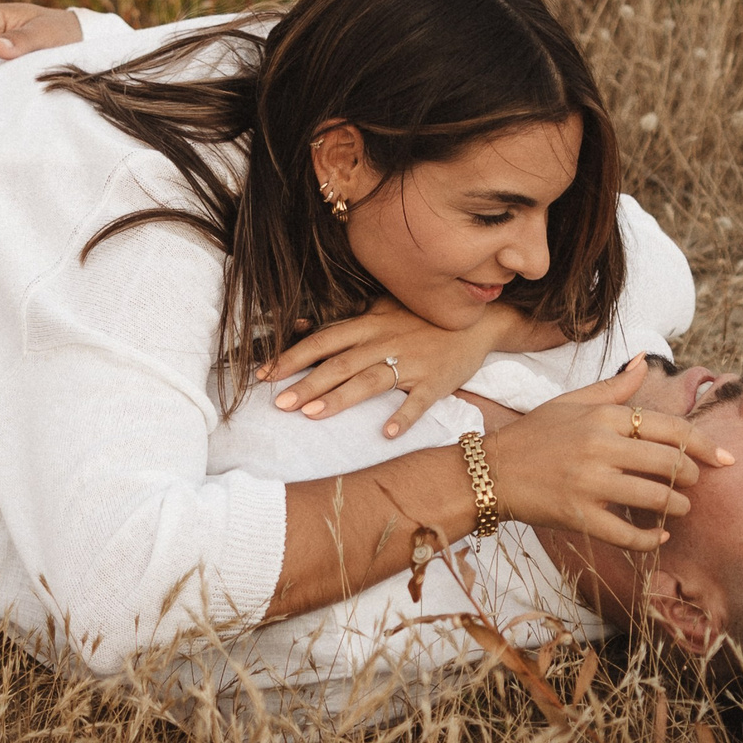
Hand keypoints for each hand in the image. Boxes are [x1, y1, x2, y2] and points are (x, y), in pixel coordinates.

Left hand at [259, 299, 512, 438]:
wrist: (479, 320)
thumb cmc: (424, 318)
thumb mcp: (386, 309)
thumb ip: (351, 322)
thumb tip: (306, 327)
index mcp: (370, 324)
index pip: (323, 341)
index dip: (292, 357)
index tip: (263, 375)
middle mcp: (385, 341)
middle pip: (339, 364)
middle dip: (306, 384)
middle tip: (279, 404)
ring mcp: (411, 361)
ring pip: (370, 381)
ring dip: (340, 398)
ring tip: (312, 415)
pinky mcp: (436, 381)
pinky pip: (418, 400)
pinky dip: (404, 416)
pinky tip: (387, 433)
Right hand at [479, 360, 732, 552]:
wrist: (491, 472)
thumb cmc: (533, 435)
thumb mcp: (571, 402)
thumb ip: (613, 388)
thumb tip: (643, 360)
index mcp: (603, 418)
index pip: (669, 428)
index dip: (703, 445)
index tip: (724, 458)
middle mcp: (600, 448)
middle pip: (670, 463)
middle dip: (692, 476)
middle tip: (694, 483)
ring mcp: (590, 484)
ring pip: (656, 498)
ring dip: (677, 506)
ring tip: (680, 508)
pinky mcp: (580, 516)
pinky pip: (627, 534)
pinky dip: (650, 540)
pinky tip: (659, 538)